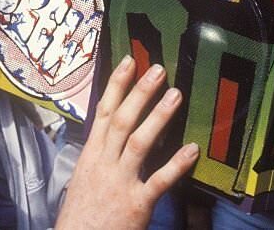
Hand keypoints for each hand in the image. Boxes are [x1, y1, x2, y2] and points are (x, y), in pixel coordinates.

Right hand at [55, 56, 198, 229]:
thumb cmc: (82, 212)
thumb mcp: (85, 176)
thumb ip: (101, 154)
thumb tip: (113, 133)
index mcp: (91, 155)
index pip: (103, 112)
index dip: (116, 85)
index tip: (128, 62)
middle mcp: (104, 163)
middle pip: (121, 120)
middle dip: (139, 93)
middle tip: (157, 69)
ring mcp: (119, 182)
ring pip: (139, 143)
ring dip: (158, 117)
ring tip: (175, 95)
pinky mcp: (135, 204)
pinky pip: (158, 181)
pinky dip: (175, 165)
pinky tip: (191, 149)